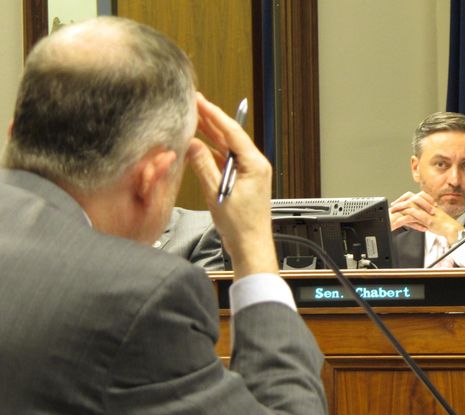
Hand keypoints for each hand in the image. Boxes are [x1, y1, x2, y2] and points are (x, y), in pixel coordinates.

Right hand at [188, 92, 275, 277]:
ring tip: (193, 118)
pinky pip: (226, 160)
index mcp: (254, 164)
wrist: (251, 246)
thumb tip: (192, 144)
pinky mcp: (243, 181)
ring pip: (227, 147)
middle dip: (211, 119)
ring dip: (210, 134)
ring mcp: (250, 173)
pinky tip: (198, 145)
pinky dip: (212, 152)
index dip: (213, 114)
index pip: (232, 131)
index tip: (199, 100)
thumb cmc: (240, 225)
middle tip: (193, 103)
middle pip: (230, 136)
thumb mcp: (216, 193)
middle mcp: (255, 165)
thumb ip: (203, 166)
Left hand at [389, 191, 463, 244]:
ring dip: (398, 210)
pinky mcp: (424, 218)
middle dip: (399, 202)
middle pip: (409, 198)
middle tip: (392, 207)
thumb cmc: (444, 225)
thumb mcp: (432, 218)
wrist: (451, 228)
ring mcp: (424, 211)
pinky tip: (396, 223)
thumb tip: (416, 219)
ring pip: (408, 206)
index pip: (413, 195)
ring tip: (391, 215)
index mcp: (426, 203)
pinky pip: (410, 216)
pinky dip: (402, 220)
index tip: (397, 203)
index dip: (404, 198)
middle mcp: (425, 205)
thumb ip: (423, 216)